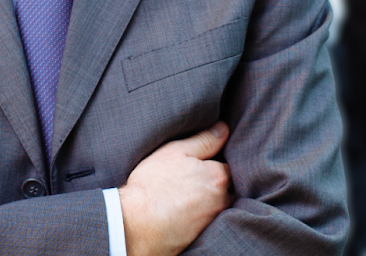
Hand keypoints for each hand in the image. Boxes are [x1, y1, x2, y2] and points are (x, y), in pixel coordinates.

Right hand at [117, 121, 232, 255]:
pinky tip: (185, 211)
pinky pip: (207, 220)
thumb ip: (203, 140)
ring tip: (189, 195)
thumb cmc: (153, 184)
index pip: (229, 166)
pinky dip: (200, 215)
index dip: (216, 162)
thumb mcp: (175, 151)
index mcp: (218, 176)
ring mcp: (213, 220)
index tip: (202, 163)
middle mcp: (222, 199)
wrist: (136, 224)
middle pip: (227, 187)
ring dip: (210, 200)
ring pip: (218, 205)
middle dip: (217, 182)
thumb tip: (223, 129)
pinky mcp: (203, 235)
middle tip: (194, 179)